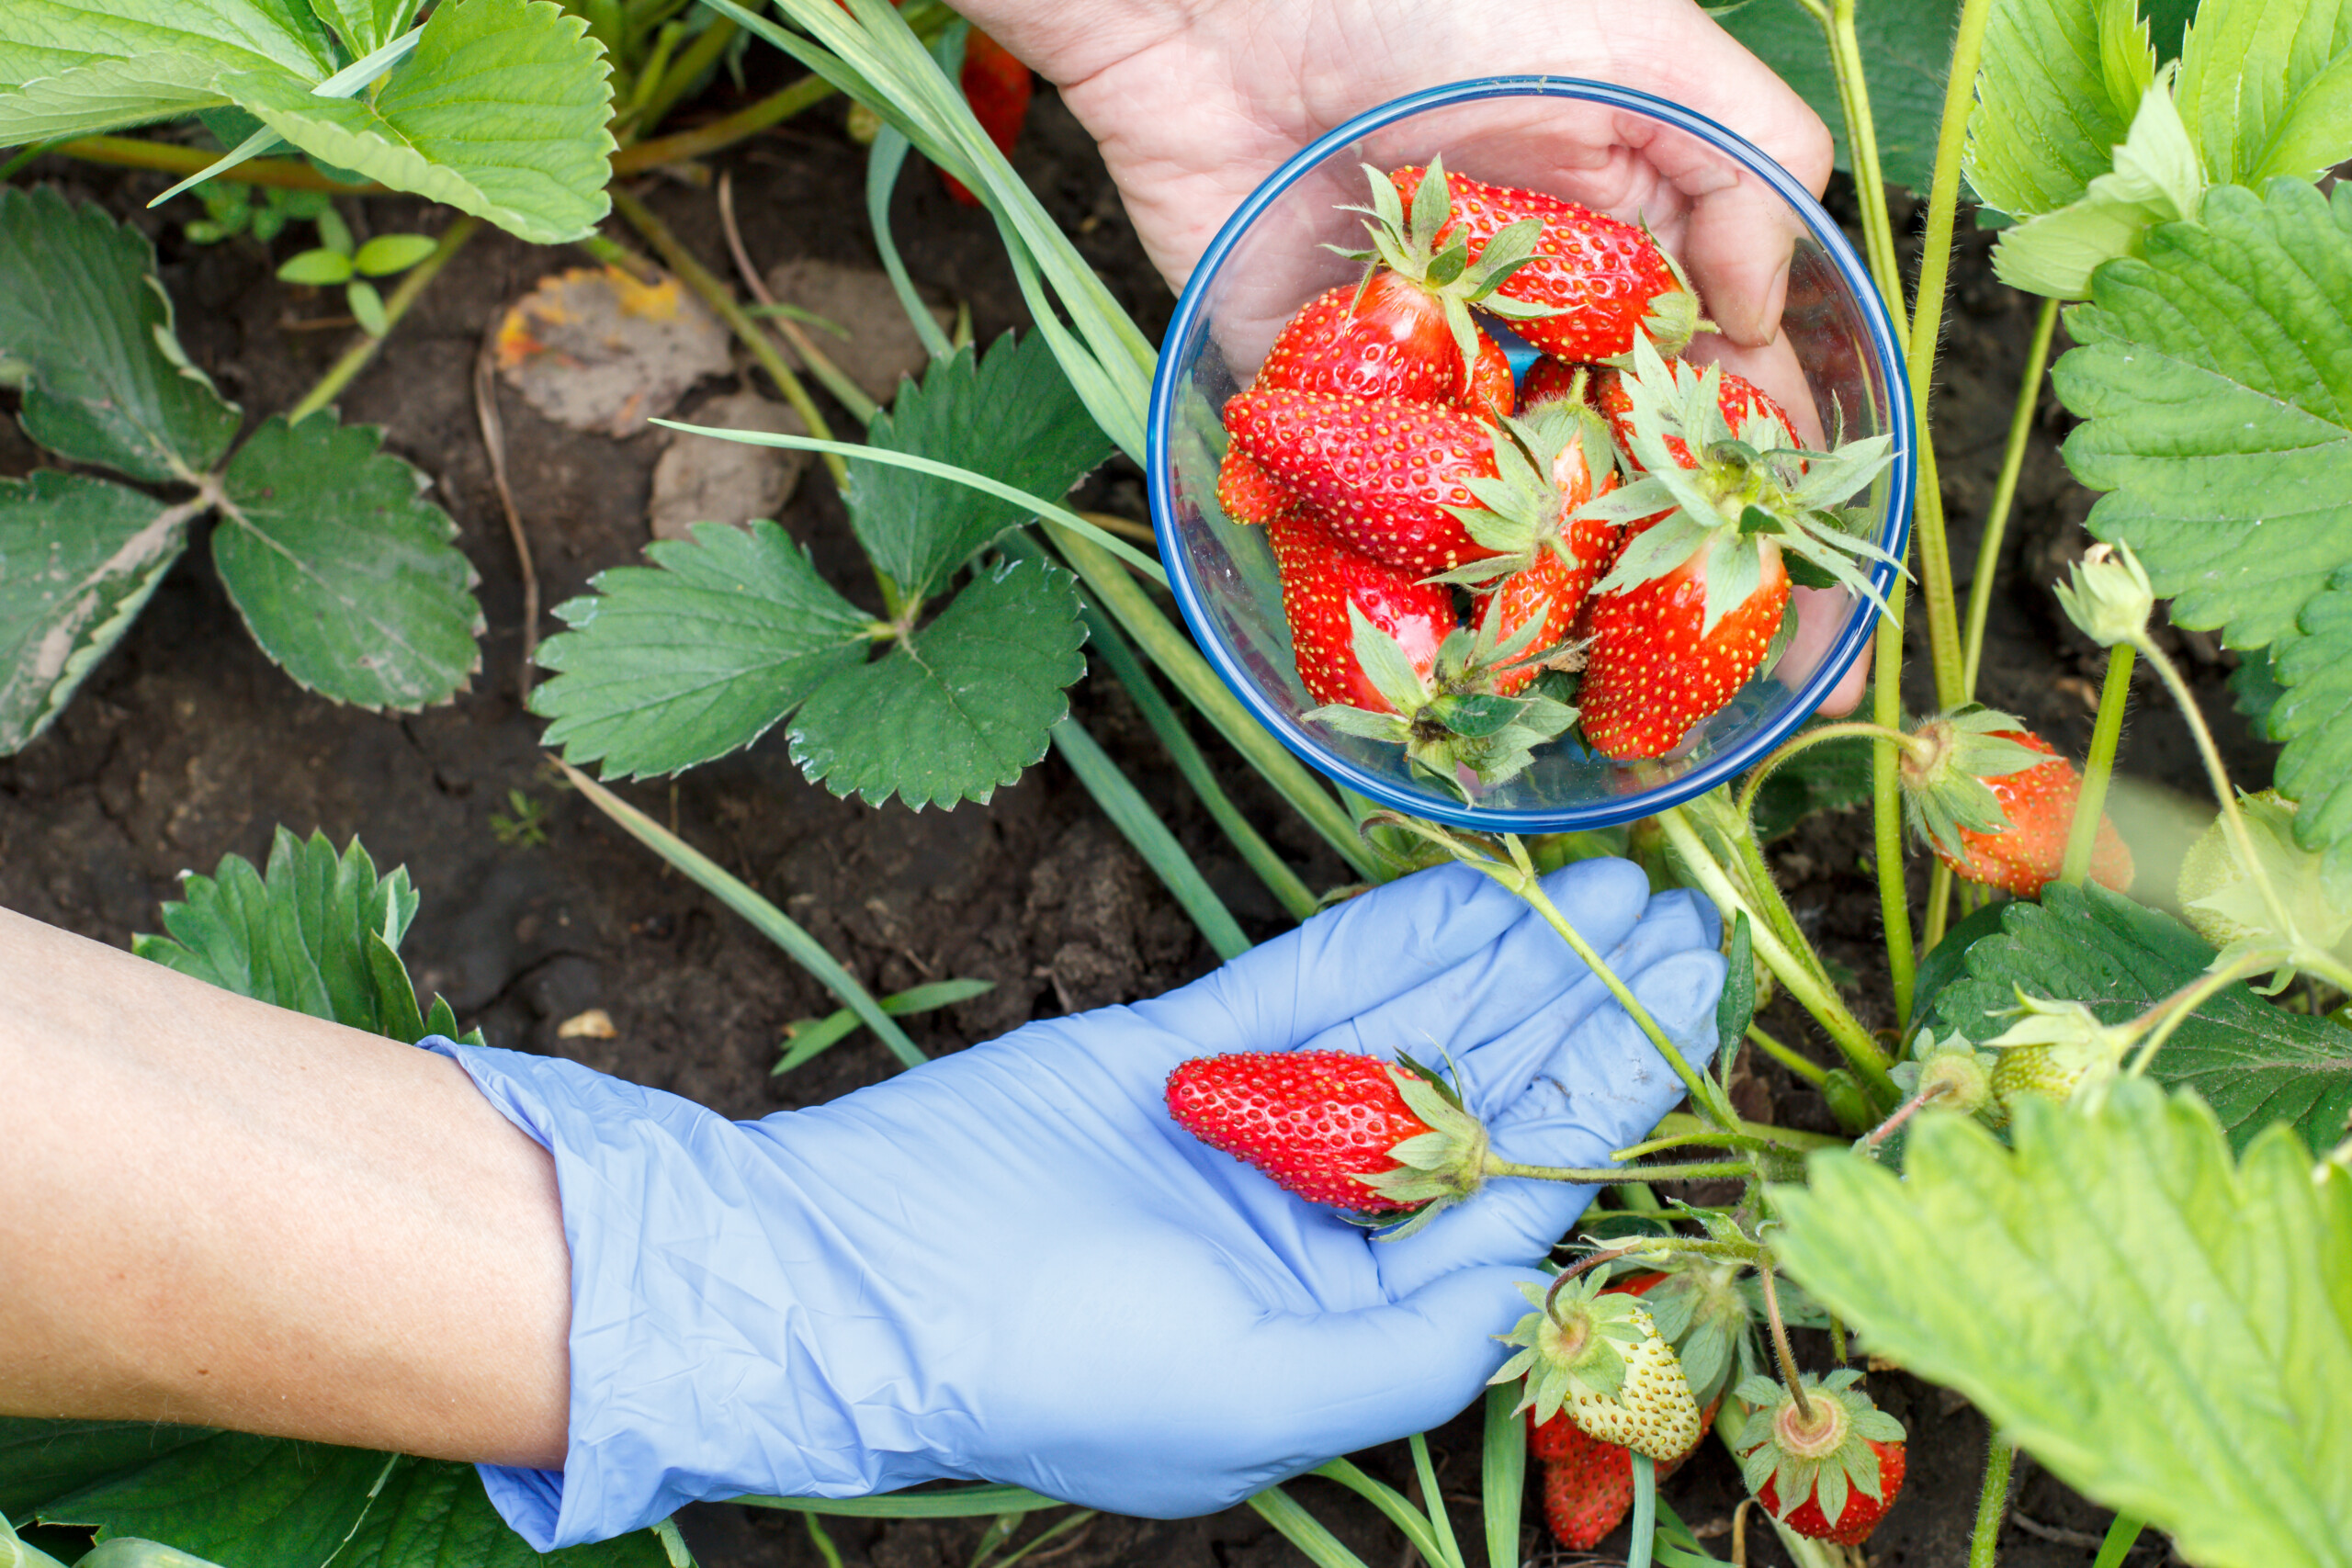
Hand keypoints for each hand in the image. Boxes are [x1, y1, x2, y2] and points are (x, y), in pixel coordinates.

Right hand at [436, 858, 1725, 1546]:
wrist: (850, 1277)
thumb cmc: (1052, 1368)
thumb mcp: (1253, 1395)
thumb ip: (1410, 1353)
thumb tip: (1541, 1296)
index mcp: (1341, 1324)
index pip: (1509, 1209)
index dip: (1608, 1111)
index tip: (1691, 1024)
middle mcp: (1310, 1226)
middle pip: (1479, 1107)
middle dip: (1580, 1019)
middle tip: (1685, 928)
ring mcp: (1246, 1130)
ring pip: (1408, 1033)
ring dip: (1509, 963)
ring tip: (1614, 890)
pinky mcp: (1178, 1051)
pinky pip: (1308, 983)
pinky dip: (1392, 937)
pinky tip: (1478, 890)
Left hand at [962, 0, 1869, 713]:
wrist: (1223, 2)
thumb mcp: (1637, 46)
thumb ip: (1743, 164)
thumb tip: (1766, 316)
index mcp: (1618, 233)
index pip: (1716, 372)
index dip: (1770, 464)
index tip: (1816, 559)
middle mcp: (1528, 313)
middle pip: (1614, 458)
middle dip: (1668, 559)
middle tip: (1729, 666)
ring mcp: (1422, 362)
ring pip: (1499, 499)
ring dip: (1547, 588)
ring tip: (1602, 680)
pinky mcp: (1310, 389)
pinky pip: (1359, 499)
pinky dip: (1397, 567)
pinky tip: (1458, 648)